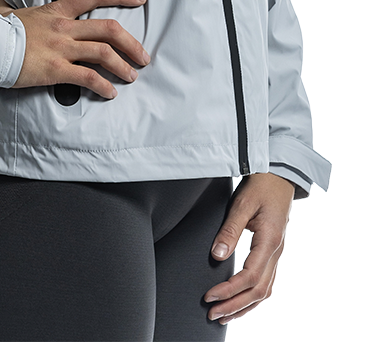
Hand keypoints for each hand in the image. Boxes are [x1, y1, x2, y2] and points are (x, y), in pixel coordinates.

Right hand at [0, 0, 149, 98]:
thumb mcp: (3, 9)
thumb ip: (5, 0)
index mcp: (56, 10)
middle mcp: (63, 27)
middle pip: (108, 28)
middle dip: (131, 42)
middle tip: (142, 55)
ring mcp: (61, 48)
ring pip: (103, 53)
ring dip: (123, 65)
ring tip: (131, 75)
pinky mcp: (55, 70)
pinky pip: (87, 77)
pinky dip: (103, 86)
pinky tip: (109, 92)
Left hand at [203, 172, 295, 323]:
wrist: (279, 176)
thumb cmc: (261, 186)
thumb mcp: (242, 203)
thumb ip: (230, 230)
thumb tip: (217, 256)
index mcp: (269, 241)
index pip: (249, 277)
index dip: (229, 290)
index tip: (210, 296)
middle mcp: (276, 252)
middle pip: (258, 291)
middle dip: (235, 305)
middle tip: (212, 314)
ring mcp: (276, 253)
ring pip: (264, 290)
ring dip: (244, 305)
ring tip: (224, 315)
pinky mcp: (273, 252)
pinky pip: (266, 282)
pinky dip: (252, 296)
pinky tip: (240, 300)